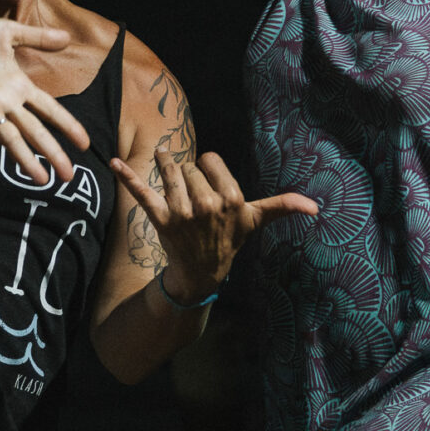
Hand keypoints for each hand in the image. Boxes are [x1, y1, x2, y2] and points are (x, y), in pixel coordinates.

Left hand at [0, 15, 92, 184]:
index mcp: (18, 85)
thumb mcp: (9, 33)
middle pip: (35, 131)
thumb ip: (37, 38)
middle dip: (53, 152)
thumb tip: (68, 37)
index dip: (67, 126)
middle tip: (69, 177)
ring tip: (40, 180)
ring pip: (10, 138)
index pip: (49, 110)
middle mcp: (6, 102)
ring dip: (25, 159)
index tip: (84, 145)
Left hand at [109, 151, 315, 298]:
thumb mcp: (256, 222)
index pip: (210, 159)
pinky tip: (112, 163)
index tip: (212, 188)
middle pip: (189, 165)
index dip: (209, 170)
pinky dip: (126, 176)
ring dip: (165, 168)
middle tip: (194, 198)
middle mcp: (209, 204)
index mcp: (232, 199)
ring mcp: (183, 211)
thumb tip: (316, 208)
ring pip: (169, 170)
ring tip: (169, 178)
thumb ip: (283, 207)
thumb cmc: (229, 239)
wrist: (201, 272)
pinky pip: (142, 191)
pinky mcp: (160, 218)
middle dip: (188, 175)